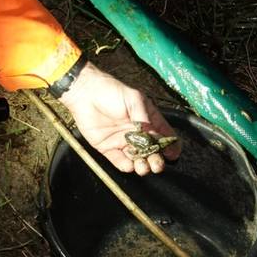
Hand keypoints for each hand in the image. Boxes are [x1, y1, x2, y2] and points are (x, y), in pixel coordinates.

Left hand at [58, 61, 179, 175]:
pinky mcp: (107, 148)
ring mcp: (122, 141)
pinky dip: (125, 166)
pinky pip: (119, 161)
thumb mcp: (133, 99)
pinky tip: (129, 165)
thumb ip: (145, 117)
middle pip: (152, 152)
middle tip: (156, 163)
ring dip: (143, 166)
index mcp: (147, 120)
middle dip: (157, 160)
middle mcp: (136, 133)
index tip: (172, 153)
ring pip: (137, 159)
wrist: (84, 93)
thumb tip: (155, 135)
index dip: (170, 146)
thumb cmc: (110, 91)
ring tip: (143, 165)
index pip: (164, 136)